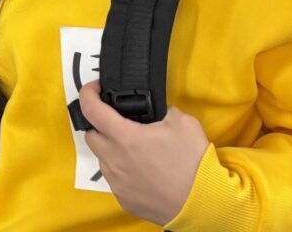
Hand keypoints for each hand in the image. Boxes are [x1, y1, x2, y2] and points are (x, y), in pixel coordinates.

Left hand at [79, 81, 208, 225]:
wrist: (204, 203)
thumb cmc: (192, 161)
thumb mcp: (181, 121)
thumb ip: (161, 109)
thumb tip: (155, 111)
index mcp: (124, 137)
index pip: (90, 109)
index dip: (88, 93)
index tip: (95, 89)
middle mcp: (114, 160)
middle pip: (91, 136)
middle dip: (99, 125)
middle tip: (119, 122)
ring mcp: (117, 183)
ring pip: (103, 159)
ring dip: (112, 150)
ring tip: (135, 149)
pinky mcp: (124, 200)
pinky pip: (115, 180)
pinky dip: (122, 171)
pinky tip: (142, 171)